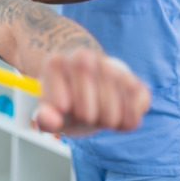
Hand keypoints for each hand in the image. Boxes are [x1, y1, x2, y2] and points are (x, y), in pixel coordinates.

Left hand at [35, 49, 150, 135]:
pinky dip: (126, 121)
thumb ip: (44, 118)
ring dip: (105, 122)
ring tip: (98, 110)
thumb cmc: (66, 100)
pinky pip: (134, 112)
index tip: (63, 106)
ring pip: (111, 115)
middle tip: (83, 110)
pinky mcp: (133, 80)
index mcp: (56, 64)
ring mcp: (110, 66)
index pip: (61, 107)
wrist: (89, 87)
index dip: (62, 116)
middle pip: (86, 114)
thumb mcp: (49, 110)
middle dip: (83, 120)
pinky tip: (116, 110)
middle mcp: (83, 57)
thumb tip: (49, 120)